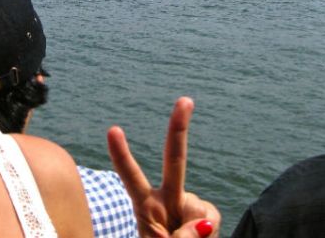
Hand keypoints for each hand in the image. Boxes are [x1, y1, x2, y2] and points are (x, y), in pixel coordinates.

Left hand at [107, 97, 220, 237]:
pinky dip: (208, 235)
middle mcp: (166, 197)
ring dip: (195, 235)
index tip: (113, 130)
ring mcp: (187, 204)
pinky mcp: (206, 214)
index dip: (121, 155)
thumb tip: (203, 225)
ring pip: (201, 212)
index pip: (131, 176)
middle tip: (185, 99)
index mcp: (145, 204)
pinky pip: (211, 220)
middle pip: (175, 159)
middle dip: (179, 128)